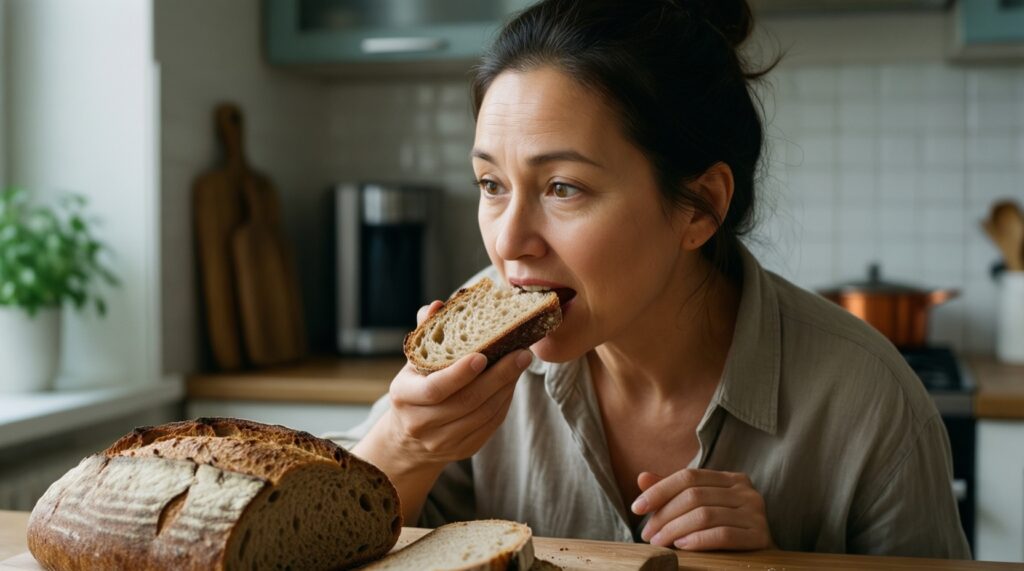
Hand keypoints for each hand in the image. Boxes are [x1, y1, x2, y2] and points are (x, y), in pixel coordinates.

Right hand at [380, 300, 532, 466]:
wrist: (407, 439)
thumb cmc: (415, 386)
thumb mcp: (414, 361)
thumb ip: (427, 332)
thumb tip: (439, 305)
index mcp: (404, 398)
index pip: (434, 389)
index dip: (459, 374)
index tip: (483, 355)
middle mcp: (420, 424)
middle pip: (466, 402)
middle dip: (498, 376)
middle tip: (521, 353)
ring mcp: (442, 442)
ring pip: (483, 415)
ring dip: (506, 387)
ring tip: (521, 362)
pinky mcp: (463, 450)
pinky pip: (490, 425)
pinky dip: (504, 401)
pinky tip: (513, 382)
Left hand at [632, 469, 773, 550]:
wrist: (758, 559)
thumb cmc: (724, 532)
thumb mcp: (699, 509)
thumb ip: (673, 494)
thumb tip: (642, 478)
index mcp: (731, 479)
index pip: (688, 476)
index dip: (659, 490)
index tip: (637, 508)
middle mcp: (746, 490)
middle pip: (694, 495)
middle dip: (664, 515)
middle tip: (647, 534)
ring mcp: (756, 512)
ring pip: (705, 515)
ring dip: (675, 530)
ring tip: (659, 543)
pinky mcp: (760, 535)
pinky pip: (722, 535)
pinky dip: (697, 540)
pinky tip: (682, 547)